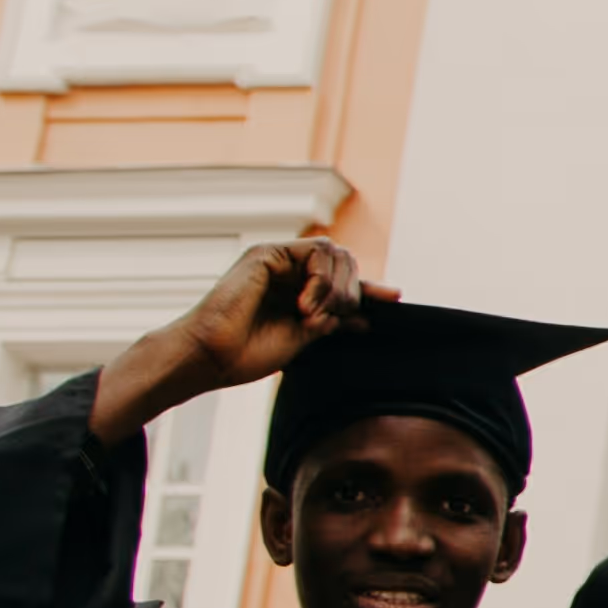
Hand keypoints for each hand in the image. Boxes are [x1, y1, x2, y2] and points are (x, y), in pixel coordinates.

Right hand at [94, 237, 378, 442]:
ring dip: (335, 287)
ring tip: (313, 315)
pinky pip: (315, 251)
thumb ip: (331, 321)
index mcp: (297, 291)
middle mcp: (288, 272)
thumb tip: (364, 319)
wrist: (213, 356)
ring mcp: (277, 261)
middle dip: (350, 291)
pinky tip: (303, 304)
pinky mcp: (267, 254)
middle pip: (345, 262)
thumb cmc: (248, 353)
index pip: (343, 280)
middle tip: (329, 320)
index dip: (370, 287)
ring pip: (335, 253)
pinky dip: (320, 279)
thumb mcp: (303, 337)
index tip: (394, 298)